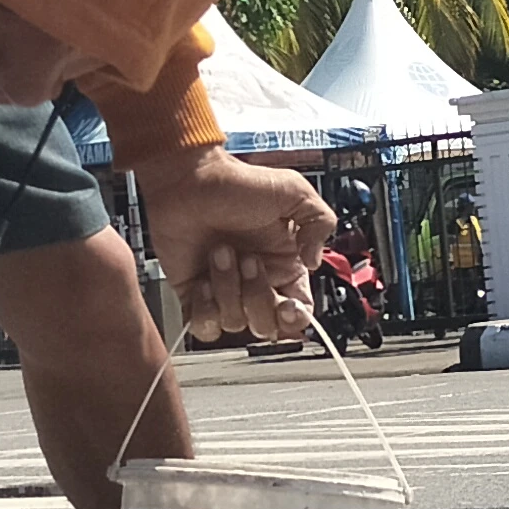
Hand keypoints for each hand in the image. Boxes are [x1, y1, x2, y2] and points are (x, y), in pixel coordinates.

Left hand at [131, 144, 335, 342]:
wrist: (188, 180)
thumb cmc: (237, 183)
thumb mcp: (294, 192)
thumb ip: (319, 224)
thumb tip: (314, 262)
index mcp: (285, 266)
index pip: (298, 312)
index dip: (295, 318)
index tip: (287, 304)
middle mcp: (256, 284)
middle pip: (267, 325)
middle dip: (257, 295)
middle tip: (247, 259)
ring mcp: (225, 292)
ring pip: (235, 324)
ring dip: (227, 289)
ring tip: (218, 253)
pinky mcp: (195, 297)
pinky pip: (204, 327)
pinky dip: (204, 308)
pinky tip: (201, 280)